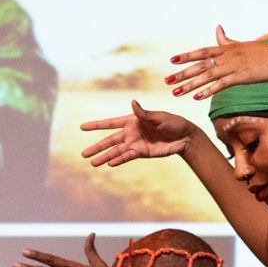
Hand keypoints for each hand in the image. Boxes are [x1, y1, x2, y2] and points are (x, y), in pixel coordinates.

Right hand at [80, 101, 196, 167]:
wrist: (184, 137)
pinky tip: (110, 164)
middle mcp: (131, 132)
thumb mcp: (159, 116)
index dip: (96, 125)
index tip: (82, 127)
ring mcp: (135, 144)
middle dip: (96, 147)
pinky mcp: (142, 153)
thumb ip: (144, 113)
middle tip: (83, 154)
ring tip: (93, 163)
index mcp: (132, 120)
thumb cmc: (173, 122)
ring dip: (105, 157)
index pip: (110, 123)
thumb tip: (133, 102)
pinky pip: (127, 157)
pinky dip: (119, 160)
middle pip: (109, 140)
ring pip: (116, 151)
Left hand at [164, 25, 267, 101]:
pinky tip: (197, 97)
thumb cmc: (265, 54)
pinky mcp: (241, 77)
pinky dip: (208, 91)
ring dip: (190, 85)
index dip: (187, 56)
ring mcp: (234, 66)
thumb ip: (227, 40)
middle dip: (182, 73)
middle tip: (166, 81)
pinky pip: (221, 85)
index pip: (202, 51)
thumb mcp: (243, 44)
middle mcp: (227, 56)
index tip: (172, 60)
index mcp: (227, 48)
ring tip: (176, 92)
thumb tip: (217, 27)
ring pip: (207, 76)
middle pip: (200, 65)